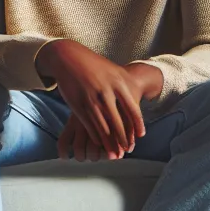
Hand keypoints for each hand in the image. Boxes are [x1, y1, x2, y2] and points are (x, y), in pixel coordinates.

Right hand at [35, 40, 146, 159]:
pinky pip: (89, 124)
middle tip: (125, 150)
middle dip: (122, 139)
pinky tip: (98, 142)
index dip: (137, 125)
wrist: (69, 57)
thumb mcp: (114, 72)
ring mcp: (90, 99)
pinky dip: (95, 135)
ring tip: (113, 153)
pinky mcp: (77, 104)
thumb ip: (126, 88)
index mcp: (118, 83)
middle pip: (118, 122)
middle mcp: (105, 92)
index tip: (139, 136)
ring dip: (109, 142)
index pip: (132, 110)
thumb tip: (139, 102)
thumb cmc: (95, 65)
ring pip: (102, 127)